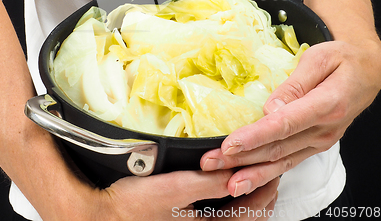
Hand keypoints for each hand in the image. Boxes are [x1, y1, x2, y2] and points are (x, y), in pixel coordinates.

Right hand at [104, 170, 278, 220]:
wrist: (106, 214)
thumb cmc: (138, 203)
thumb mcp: (176, 188)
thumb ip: (210, 184)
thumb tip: (238, 173)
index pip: (254, 210)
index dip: (267, 185)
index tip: (274, 164)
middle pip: (250, 216)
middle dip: (264, 191)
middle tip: (270, 168)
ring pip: (237, 215)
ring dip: (250, 195)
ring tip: (254, 174)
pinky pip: (221, 213)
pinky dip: (232, 199)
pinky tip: (228, 184)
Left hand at [200, 40, 380, 196]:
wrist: (370, 71)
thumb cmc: (344, 59)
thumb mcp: (320, 58)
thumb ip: (295, 83)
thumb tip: (271, 107)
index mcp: (326, 105)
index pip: (284, 125)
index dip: (255, 136)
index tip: (230, 144)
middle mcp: (324, 129)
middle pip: (277, 147)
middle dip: (241, 158)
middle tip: (211, 162)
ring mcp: (321, 140)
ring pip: (282, 161)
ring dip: (251, 172)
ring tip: (225, 182)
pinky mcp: (315, 143)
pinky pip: (289, 161)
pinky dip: (268, 174)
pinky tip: (249, 181)